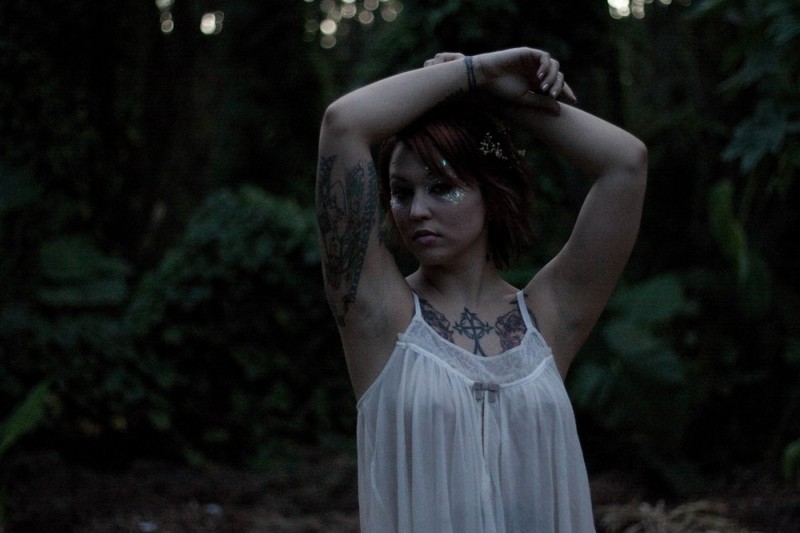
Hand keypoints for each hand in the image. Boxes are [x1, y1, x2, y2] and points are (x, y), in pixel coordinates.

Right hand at [424, 49, 576, 112]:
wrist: (485, 77)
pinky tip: (539, 77)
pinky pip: (545, 57)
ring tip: (544, 89)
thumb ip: (541, 103)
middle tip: (553, 96)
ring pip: (554, 67)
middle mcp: (537, 72)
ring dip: (552, 78)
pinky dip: (545, 67)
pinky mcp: (529, 53)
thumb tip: (560, 110)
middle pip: (558, 77)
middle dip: (560, 87)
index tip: (573, 102)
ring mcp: (534, 62)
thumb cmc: (501, 90)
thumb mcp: (524, 100)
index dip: (566, 92)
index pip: (557, 86)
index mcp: (536, 84)